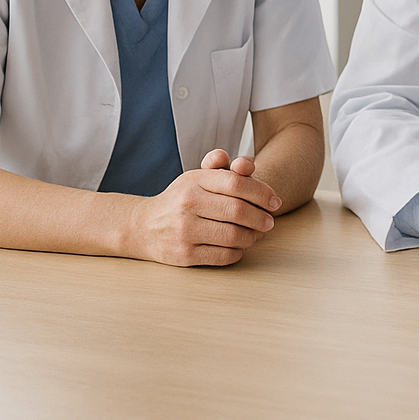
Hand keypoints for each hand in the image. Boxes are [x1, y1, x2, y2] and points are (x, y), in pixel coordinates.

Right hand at [125, 149, 280, 266]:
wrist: (143, 226)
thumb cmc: (182, 200)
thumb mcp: (198, 178)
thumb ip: (224, 168)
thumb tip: (247, 164)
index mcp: (194, 181)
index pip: (237, 183)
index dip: (262, 192)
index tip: (275, 201)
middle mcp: (188, 205)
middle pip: (239, 211)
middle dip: (261, 218)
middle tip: (270, 221)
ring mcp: (185, 232)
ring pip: (234, 236)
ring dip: (253, 237)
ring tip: (257, 234)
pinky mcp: (184, 256)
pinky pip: (224, 256)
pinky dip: (238, 252)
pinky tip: (240, 246)